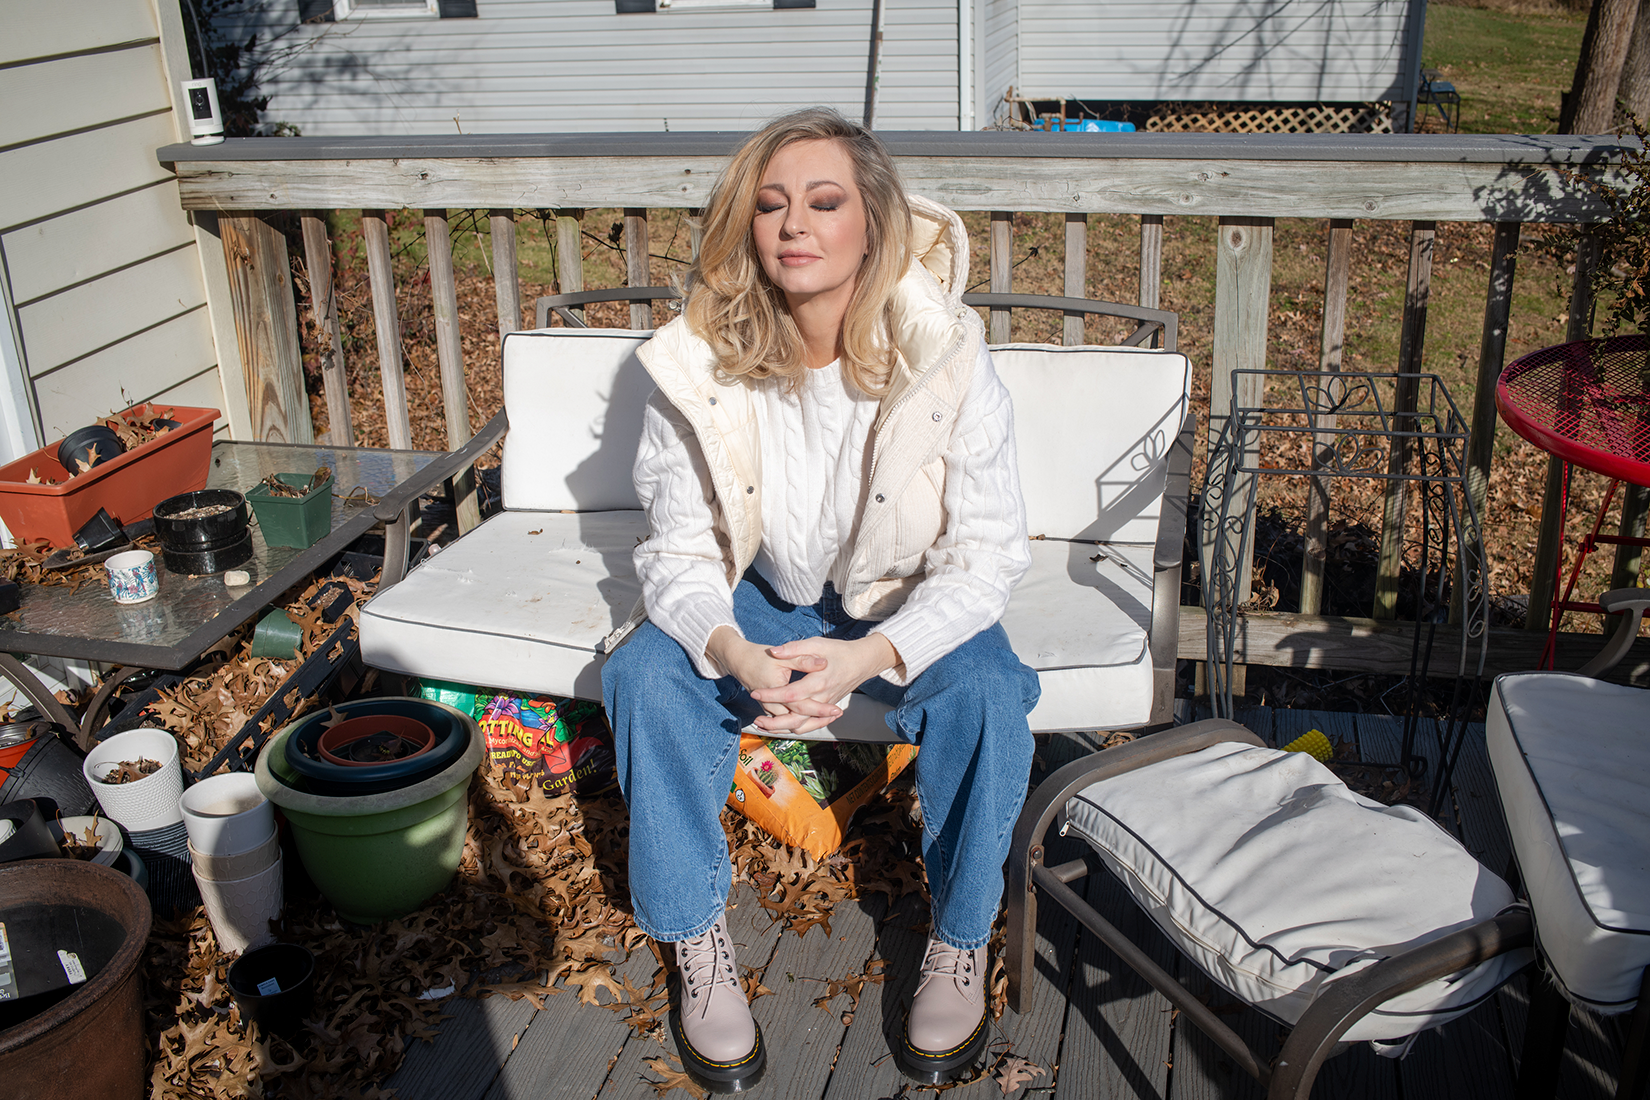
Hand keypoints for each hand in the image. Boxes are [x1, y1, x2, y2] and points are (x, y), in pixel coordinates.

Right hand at [705, 626, 828, 719]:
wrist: (740, 660)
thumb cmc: (760, 656)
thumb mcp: (781, 656)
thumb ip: (802, 659)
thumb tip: (823, 663)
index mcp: (776, 690)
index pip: (800, 704)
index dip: (819, 708)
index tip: (836, 709)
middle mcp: (772, 704)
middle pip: (797, 721)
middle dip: (818, 720)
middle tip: (836, 714)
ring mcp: (770, 708)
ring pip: (791, 725)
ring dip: (811, 723)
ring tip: (830, 717)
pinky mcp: (771, 709)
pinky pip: (786, 722)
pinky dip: (801, 721)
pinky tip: (815, 717)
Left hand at [747, 634, 899, 734]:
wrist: (862, 662)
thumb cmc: (838, 651)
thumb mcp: (816, 644)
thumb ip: (794, 649)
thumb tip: (774, 651)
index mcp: (818, 681)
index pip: (790, 694)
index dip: (771, 695)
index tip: (754, 693)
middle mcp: (822, 698)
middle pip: (796, 718)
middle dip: (774, 721)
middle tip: (756, 719)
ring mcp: (826, 705)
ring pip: (803, 725)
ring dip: (783, 728)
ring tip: (765, 725)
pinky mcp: (827, 708)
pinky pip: (812, 724)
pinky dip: (797, 728)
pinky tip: (783, 726)